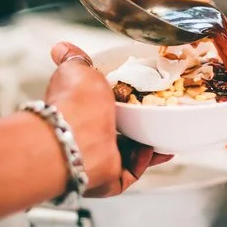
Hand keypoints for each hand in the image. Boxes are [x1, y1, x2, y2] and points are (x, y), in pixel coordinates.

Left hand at [46, 43, 169, 197]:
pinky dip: (146, 159)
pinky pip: (134, 170)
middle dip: (141, 124)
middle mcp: (86, 138)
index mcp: (79, 112)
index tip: (140, 94)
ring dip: (149, 144)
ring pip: (129, 153)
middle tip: (161, 113)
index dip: (122, 99)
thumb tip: (60, 46)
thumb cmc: (74, 105)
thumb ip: (75, 58)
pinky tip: (152, 147)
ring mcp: (98, 160)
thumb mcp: (77, 70)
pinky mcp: (111, 179)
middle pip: (119, 130)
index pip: (103, 106)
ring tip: (165, 132)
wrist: (75, 141)